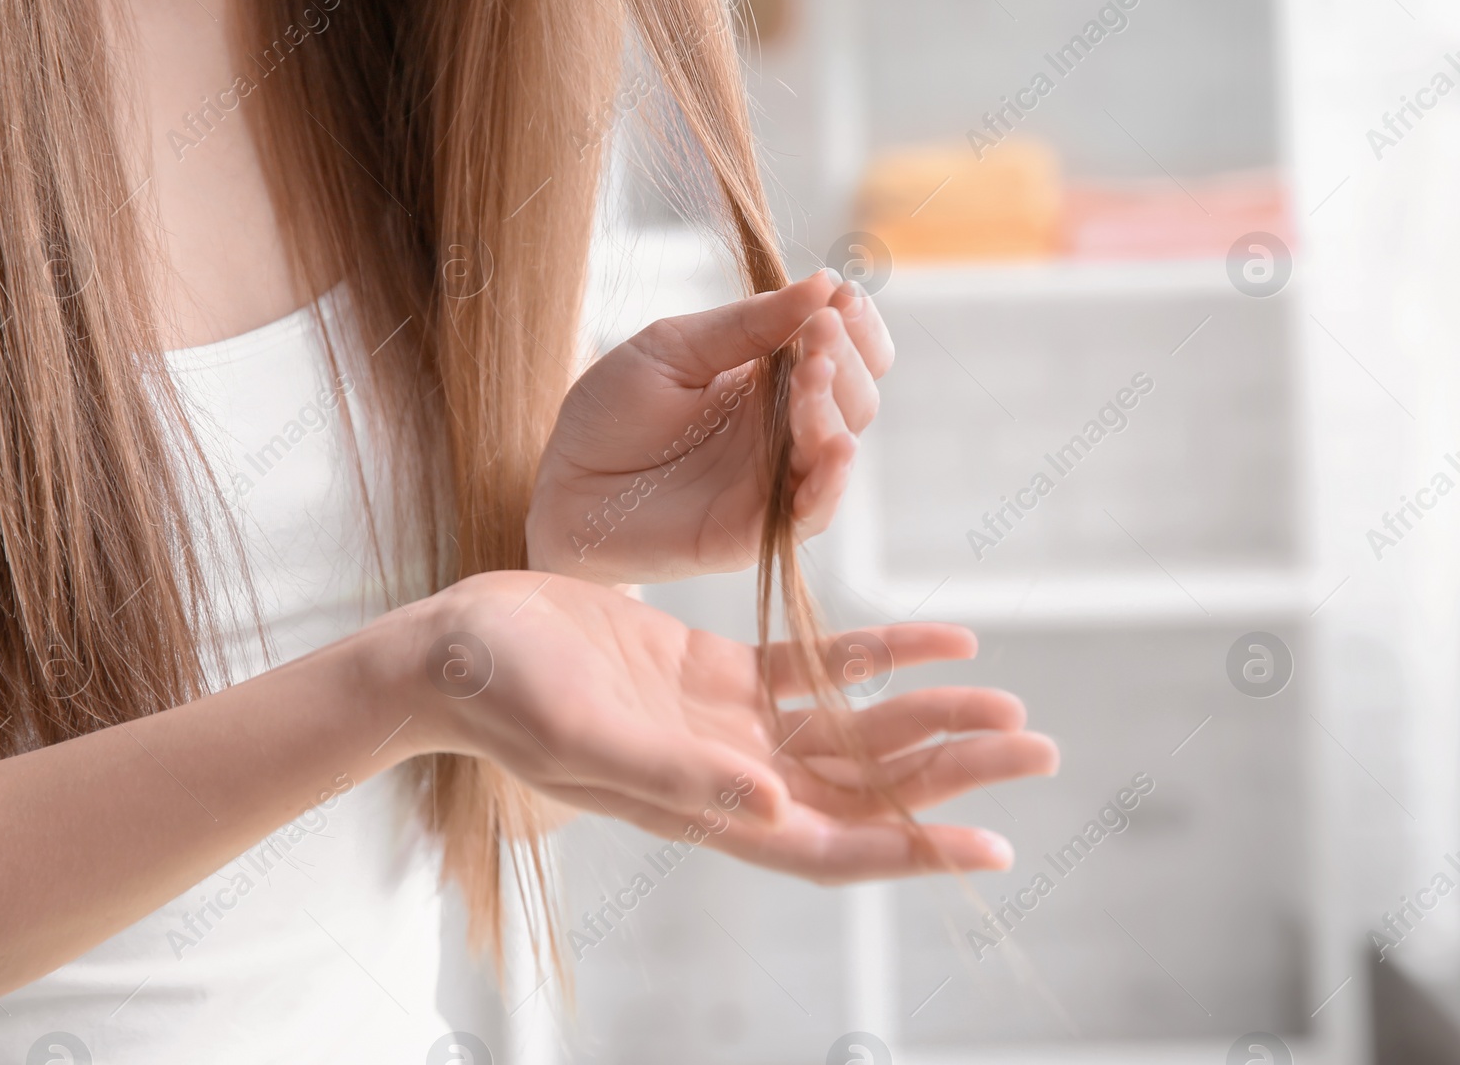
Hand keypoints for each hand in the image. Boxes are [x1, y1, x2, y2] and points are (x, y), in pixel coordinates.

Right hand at [399, 573, 1057, 881]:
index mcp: (703, 807)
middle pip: (862, 786)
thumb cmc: (500, 695)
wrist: (458, 644)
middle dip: (948, 773)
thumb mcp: (582, 733)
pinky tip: (942, 642)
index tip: (991, 848)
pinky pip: (818, 666)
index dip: (910, 851)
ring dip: (928, 719)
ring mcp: (727, 725)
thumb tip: (773, 811)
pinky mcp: (716, 672)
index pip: (827, 845)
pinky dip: (881, 656)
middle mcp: (730, 775)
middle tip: (1036, 747)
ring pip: (851, 728)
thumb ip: (676, 777)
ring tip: (1006, 703)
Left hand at [526, 270, 892, 583]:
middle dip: (845, 356)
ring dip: (834, 404)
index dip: (855, 323)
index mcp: (770, 379)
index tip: (842, 293)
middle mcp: (784, 430)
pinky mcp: (758, 529)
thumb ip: (745, 324)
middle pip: (855, 394)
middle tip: (822, 329)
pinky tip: (837, 445)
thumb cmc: (611, 414)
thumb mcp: (673, 348)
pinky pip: (813, 510)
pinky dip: (831, 480)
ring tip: (812, 370)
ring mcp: (776, 480)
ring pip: (838, 442)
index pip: (843, 350)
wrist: (562, 486)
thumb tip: (821, 284)